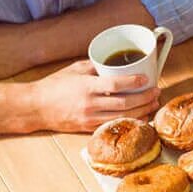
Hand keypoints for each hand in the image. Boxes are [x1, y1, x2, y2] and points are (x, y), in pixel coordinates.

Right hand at [33, 61, 160, 131]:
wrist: (36, 107)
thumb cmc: (54, 86)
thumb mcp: (74, 69)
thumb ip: (96, 66)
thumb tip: (116, 63)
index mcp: (86, 86)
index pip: (115, 84)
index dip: (134, 82)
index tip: (147, 78)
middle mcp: (90, 104)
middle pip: (125, 103)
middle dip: (144, 98)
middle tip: (156, 92)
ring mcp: (90, 118)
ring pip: (123, 117)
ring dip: (142, 111)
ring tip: (153, 104)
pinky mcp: (88, 128)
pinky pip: (113, 125)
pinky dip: (129, 121)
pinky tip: (140, 116)